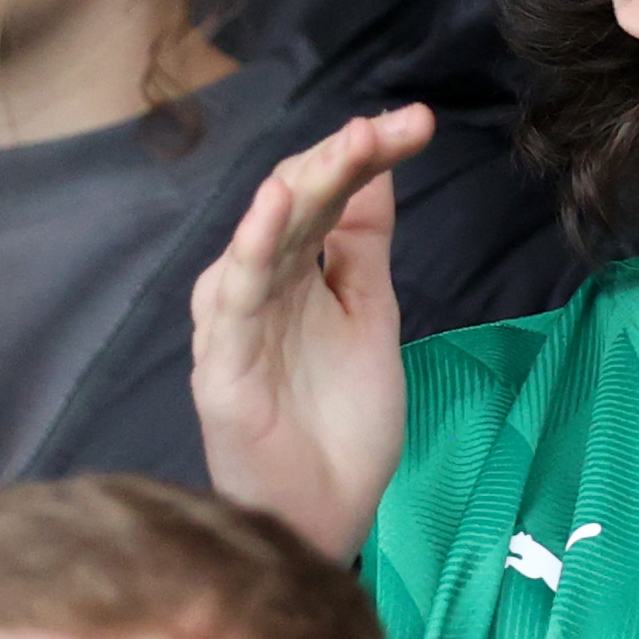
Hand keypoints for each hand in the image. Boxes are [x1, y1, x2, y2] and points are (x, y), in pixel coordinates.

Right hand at [191, 106, 431, 558]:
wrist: (329, 515)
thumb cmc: (342, 425)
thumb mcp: (371, 316)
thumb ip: (364, 245)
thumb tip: (377, 167)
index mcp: (295, 273)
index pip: (325, 195)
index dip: (366, 155)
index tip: (416, 123)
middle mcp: (261, 287)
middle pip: (296, 204)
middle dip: (347, 158)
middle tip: (396, 126)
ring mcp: (238, 324)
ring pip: (267, 238)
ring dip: (303, 186)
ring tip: (346, 146)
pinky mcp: (222, 366)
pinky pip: (236, 298)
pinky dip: (254, 248)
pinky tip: (276, 206)